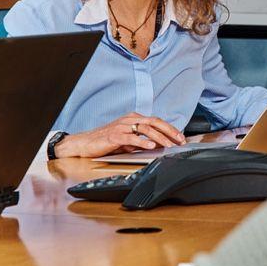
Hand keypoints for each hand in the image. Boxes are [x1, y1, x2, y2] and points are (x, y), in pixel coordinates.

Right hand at [54, 113, 186, 158]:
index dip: (170, 129)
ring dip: (159, 138)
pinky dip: (143, 142)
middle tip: (180, 140)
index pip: (156, 121)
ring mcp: (122, 127)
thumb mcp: (127, 140)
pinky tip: (151, 147)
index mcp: (133, 118)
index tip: (180, 138)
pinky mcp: (114, 136)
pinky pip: (131, 138)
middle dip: (170, 131)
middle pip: (154, 122)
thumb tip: (157, 145)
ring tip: (169, 145)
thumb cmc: (106, 141)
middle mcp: (129, 120)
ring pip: (145, 129)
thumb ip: (141, 141)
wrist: (86, 143)